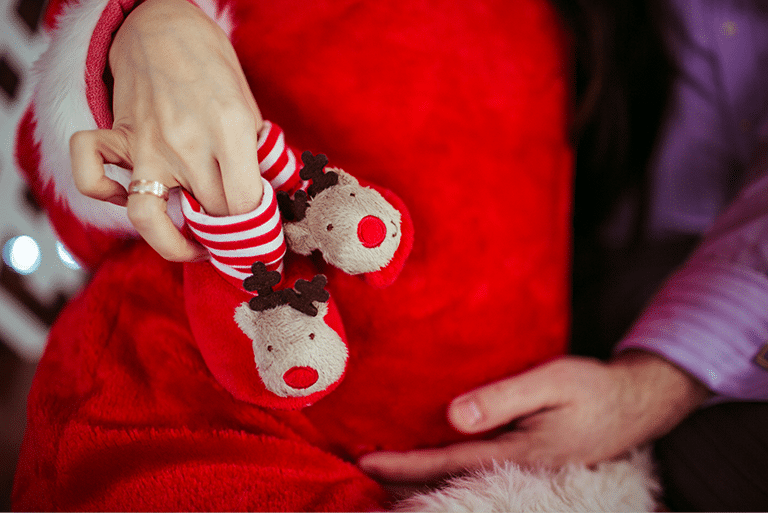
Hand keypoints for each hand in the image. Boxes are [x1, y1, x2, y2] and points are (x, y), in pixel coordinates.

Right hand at [69, 0, 263, 260]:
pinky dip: (105, 195)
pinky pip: (92, 178)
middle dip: (227, 232)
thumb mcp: (249, 107)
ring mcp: (146, 142)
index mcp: (230, 128)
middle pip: (210, 214)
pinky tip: (129, 197)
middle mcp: (186, 141)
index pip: (244, 203)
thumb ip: (255, 155)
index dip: (256, 224)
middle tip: (237, 234)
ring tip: (192, 248)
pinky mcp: (116, 136)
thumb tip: (265, 200)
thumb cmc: (213, 67)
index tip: (260, 226)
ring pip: (148, 217)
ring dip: (173, 244)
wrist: (161, 24)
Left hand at [358, 352, 709, 481]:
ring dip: (423, 476)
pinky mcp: (528, 461)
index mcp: (518, 453)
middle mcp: (516, 468)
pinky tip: (433, 462)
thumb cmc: (592, 388)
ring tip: (386, 470)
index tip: (365, 461)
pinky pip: (478, 470)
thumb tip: (454, 416)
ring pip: (462, 479)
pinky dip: (448, 469)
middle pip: (449, 480)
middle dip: (405, 478)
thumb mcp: (551, 382)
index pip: (447, 463)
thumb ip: (503, 399)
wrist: (636, 405)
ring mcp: (524, 470)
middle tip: (362, 469)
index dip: (404, 464)